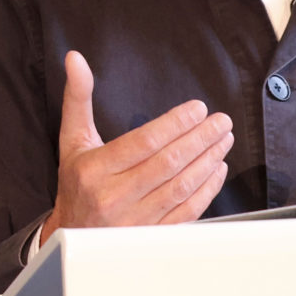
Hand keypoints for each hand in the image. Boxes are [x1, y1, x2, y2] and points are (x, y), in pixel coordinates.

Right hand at [38, 50, 233, 240]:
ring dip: (207, 162)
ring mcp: (134, 220)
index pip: (144, 141)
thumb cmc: (77, 181)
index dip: (175, 123)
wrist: (73, 236)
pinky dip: (207, 191)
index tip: (197, 109)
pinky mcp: (151, 236)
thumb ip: (77, 96)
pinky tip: (217, 170)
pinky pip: (186, 213)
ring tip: (223, 140)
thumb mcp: (72, 138)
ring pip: (180, 187)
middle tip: (221, 121)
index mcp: (94, 169)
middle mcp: (114, 196)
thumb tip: (75, 58)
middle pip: (167, 163)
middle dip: (200, 139)